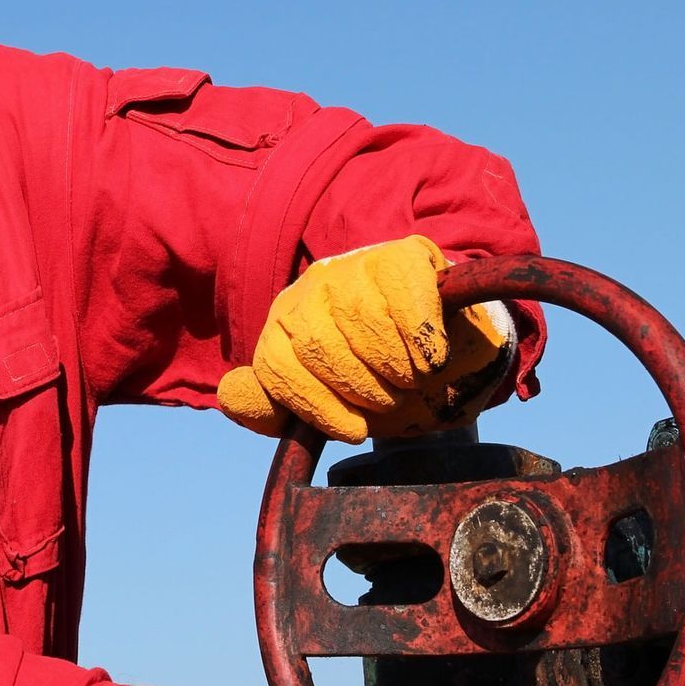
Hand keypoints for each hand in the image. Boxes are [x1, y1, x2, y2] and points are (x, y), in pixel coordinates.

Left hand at [217, 235, 512, 442]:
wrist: (454, 352)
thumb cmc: (383, 380)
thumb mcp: (329, 402)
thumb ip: (276, 406)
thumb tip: (229, 397)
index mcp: (285, 324)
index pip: (275, 365)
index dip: (315, 404)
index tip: (353, 430)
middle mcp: (311, 288)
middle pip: (315, 344)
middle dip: (360, 387)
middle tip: (391, 400)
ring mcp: (355, 265)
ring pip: (359, 319)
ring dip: (394, 365)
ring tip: (412, 379)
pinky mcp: (403, 255)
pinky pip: (402, 296)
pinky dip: (420, 335)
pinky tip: (432, 354)